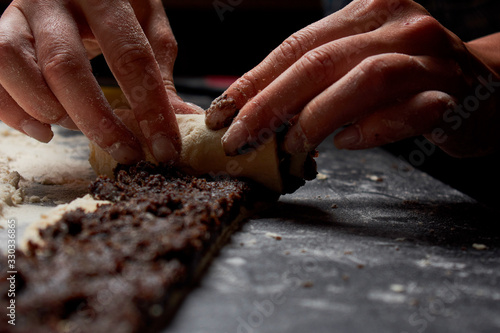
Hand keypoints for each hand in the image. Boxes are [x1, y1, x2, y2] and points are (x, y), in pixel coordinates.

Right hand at [0, 0, 196, 163]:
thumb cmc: (117, 7)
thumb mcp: (146, 26)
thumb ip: (160, 68)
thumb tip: (185, 117)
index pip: (131, 56)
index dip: (150, 107)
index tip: (165, 148)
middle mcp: (55, 0)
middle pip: (67, 66)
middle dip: (99, 121)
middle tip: (126, 154)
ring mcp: (21, 13)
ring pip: (15, 63)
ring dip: (46, 109)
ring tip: (74, 132)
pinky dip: (12, 109)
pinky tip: (42, 130)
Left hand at [205, 0, 499, 157]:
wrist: (486, 88)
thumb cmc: (410, 80)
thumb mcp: (358, 64)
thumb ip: (318, 79)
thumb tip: (258, 112)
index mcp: (367, 11)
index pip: (296, 46)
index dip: (253, 81)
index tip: (221, 112)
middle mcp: (398, 24)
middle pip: (320, 61)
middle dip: (270, 103)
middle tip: (238, 137)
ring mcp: (429, 57)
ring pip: (363, 79)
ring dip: (317, 117)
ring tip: (289, 148)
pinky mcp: (453, 94)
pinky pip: (410, 110)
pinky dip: (375, 128)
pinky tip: (348, 144)